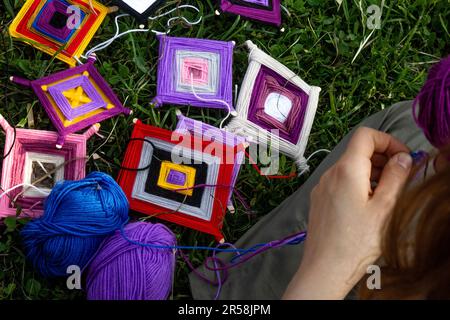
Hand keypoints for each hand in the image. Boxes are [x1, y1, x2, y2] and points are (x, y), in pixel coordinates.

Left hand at [283, 127, 412, 299]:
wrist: (325, 268)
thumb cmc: (355, 242)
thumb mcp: (384, 208)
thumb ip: (396, 177)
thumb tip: (403, 157)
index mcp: (346, 170)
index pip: (366, 135)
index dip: (388, 140)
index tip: (403, 158)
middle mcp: (330, 174)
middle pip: (357, 151)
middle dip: (382, 158)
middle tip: (401, 177)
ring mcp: (322, 186)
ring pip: (349, 167)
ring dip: (371, 172)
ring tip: (387, 194)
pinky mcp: (319, 199)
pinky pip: (340, 181)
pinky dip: (357, 183)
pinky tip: (368, 204)